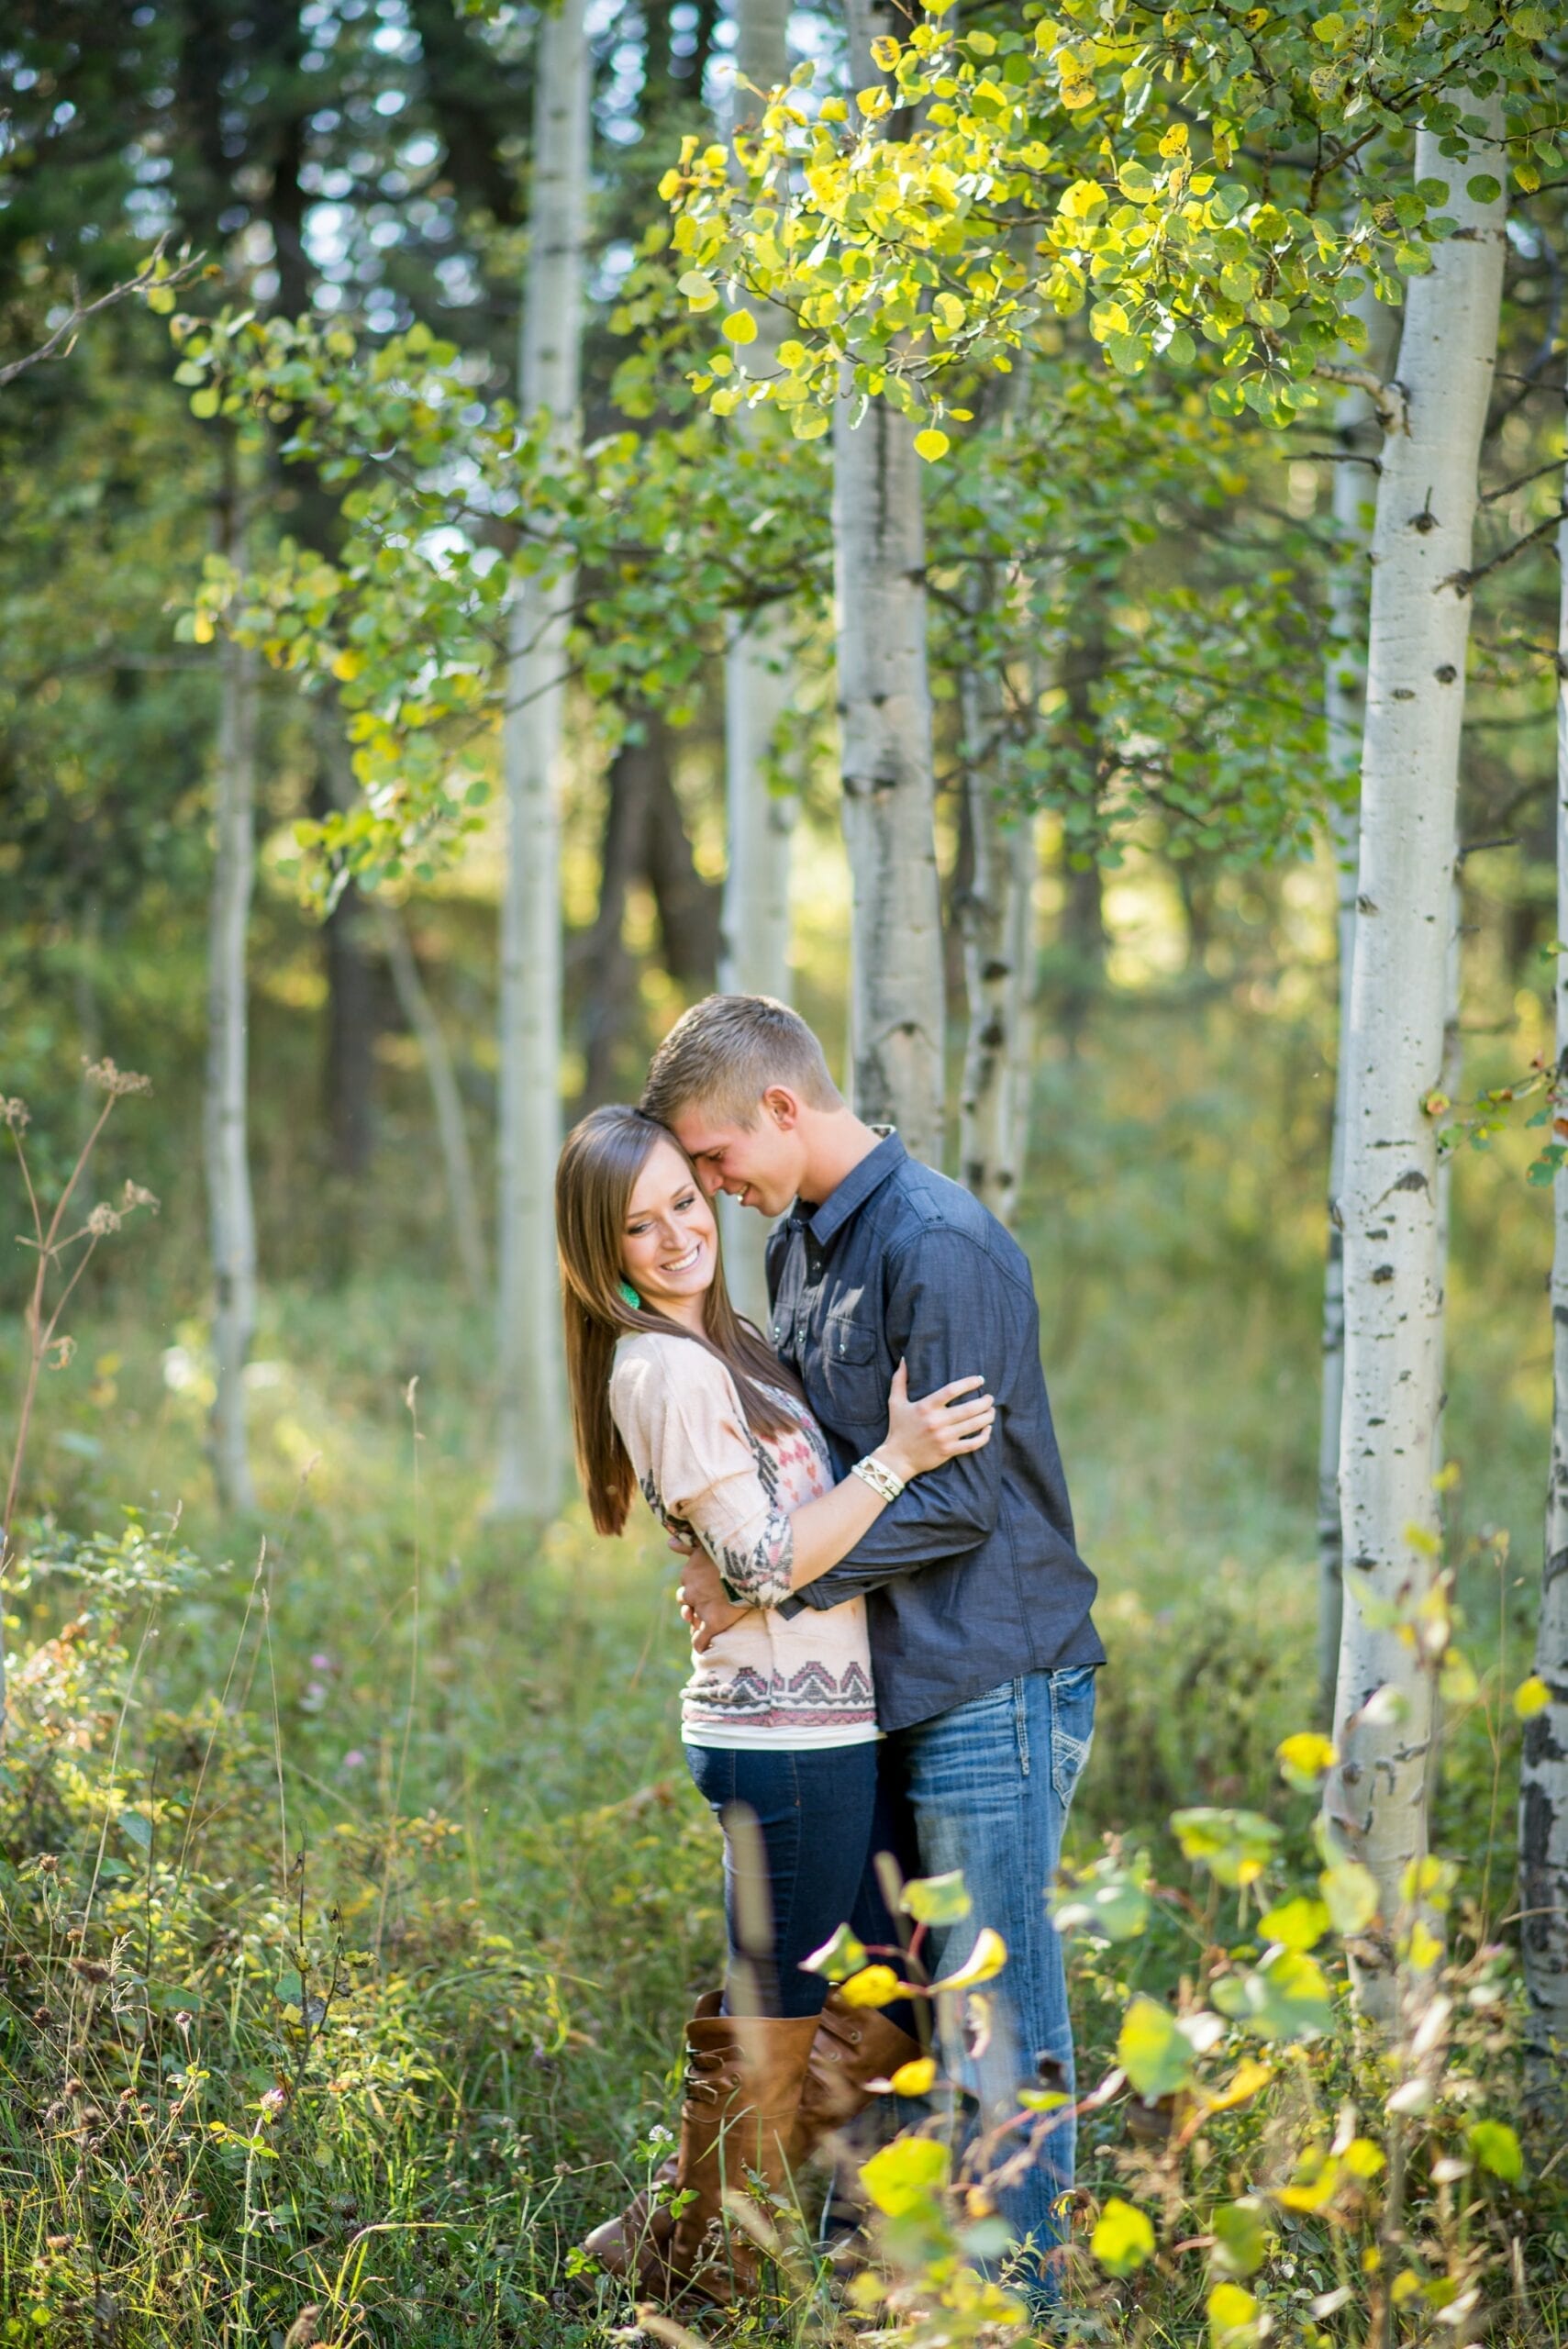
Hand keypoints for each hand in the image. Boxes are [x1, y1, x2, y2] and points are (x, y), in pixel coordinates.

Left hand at [677, 1545, 751, 1652]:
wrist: (748, 1564)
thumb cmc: (730, 1549)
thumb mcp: (707, 1543)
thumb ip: (688, 1544)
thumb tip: (669, 1542)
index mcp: (690, 1572)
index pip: (687, 1585)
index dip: (695, 1590)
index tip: (703, 1592)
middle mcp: (691, 1591)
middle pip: (686, 1602)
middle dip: (692, 1605)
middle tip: (702, 1608)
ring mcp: (701, 1607)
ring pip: (692, 1619)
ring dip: (695, 1621)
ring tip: (702, 1624)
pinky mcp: (713, 1621)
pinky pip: (701, 1638)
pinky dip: (700, 1643)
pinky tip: (702, 1649)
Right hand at [880, 1358, 995, 1482]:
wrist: (897, 1458)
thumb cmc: (898, 1428)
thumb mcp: (895, 1402)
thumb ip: (899, 1380)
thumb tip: (904, 1359)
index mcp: (925, 1407)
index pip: (951, 1390)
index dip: (969, 1383)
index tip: (980, 1380)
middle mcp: (936, 1421)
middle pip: (968, 1409)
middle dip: (984, 1402)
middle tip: (990, 1397)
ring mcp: (944, 1437)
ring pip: (973, 1425)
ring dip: (987, 1417)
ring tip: (992, 1410)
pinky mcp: (948, 1451)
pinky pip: (972, 1444)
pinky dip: (984, 1437)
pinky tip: (988, 1429)